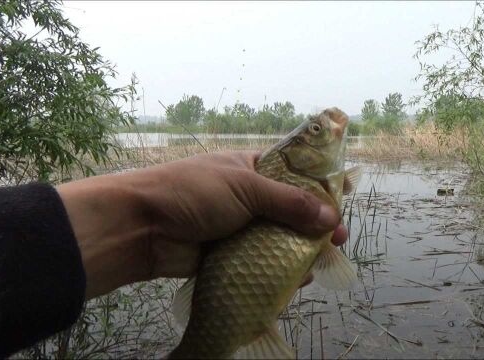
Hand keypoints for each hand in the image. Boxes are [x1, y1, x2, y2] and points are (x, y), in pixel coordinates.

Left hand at [57, 151, 346, 298]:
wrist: (142, 227)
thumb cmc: (192, 192)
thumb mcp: (245, 188)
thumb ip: (289, 202)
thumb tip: (330, 216)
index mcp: (252, 169)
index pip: (295, 177)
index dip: (320, 192)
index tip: (341, 209)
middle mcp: (249, 197)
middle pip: (291, 212)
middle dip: (314, 228)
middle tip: (338, 242)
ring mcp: (239, 227)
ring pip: (278, 240)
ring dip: (299, 252)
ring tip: (318, 265)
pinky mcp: (230, 254)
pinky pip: (260, 262)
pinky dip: (277, 271)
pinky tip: (295, 281)